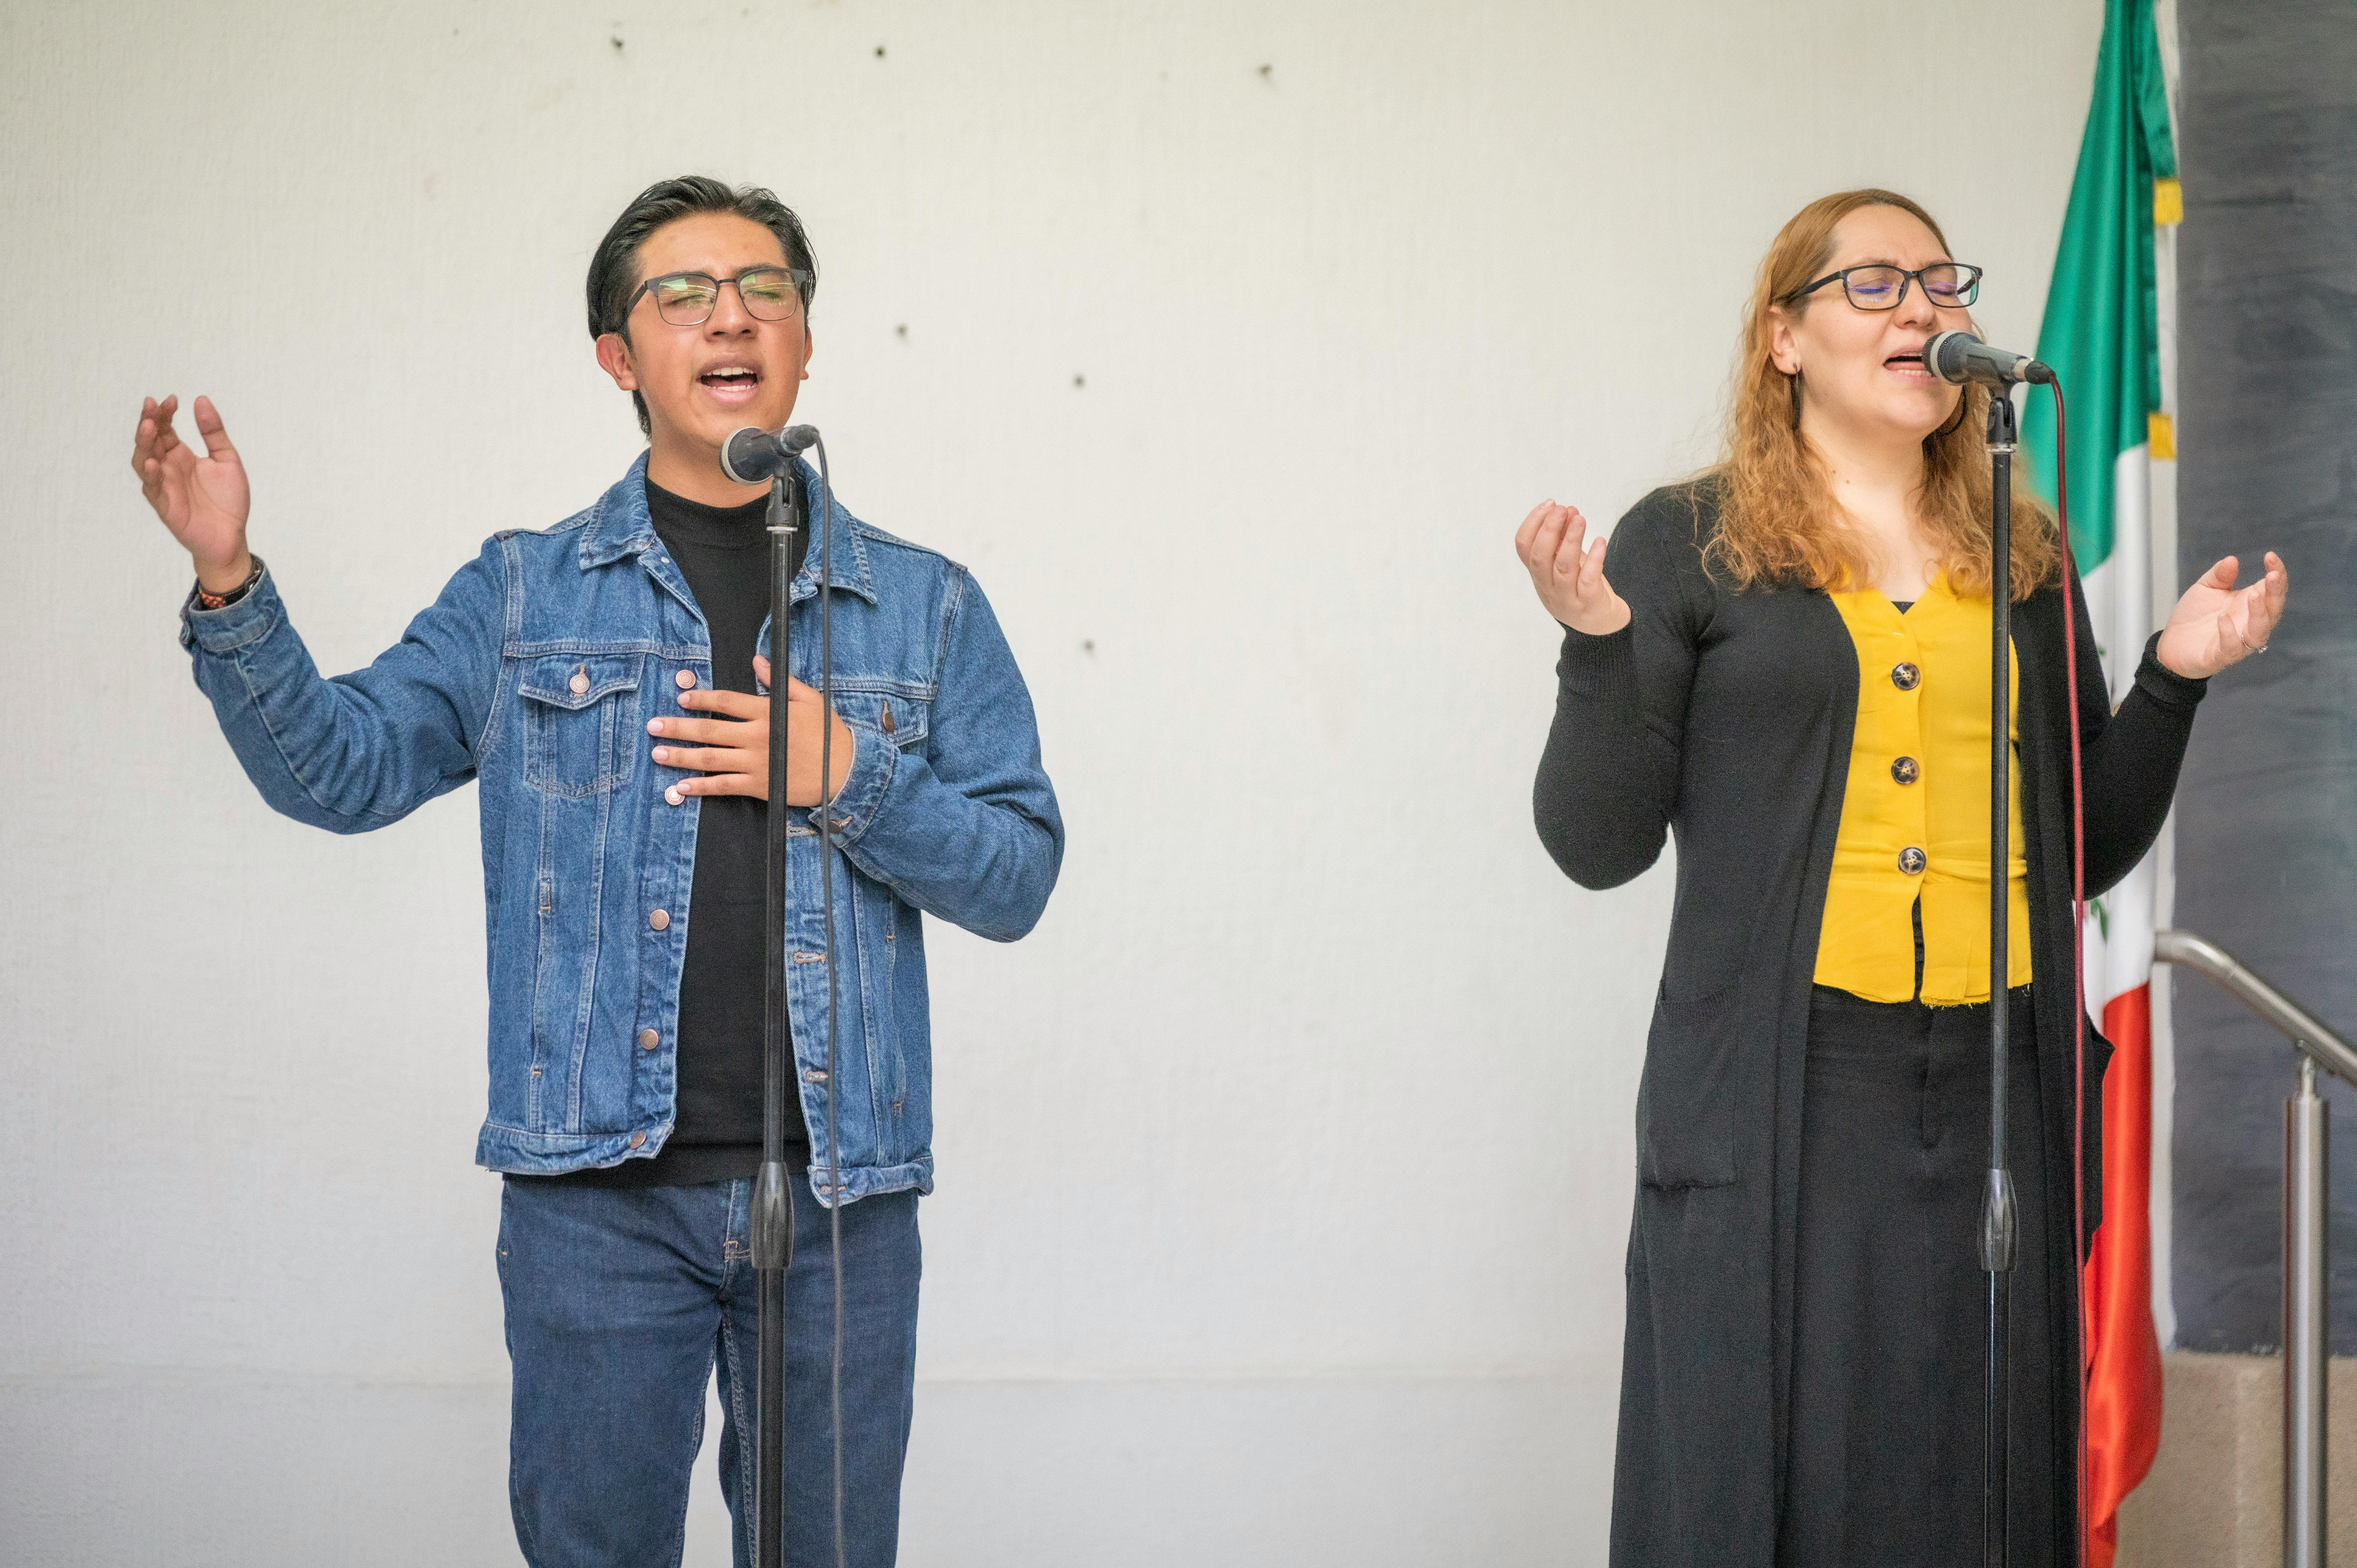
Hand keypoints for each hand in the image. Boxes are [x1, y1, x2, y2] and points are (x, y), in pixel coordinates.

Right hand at [132, 395, 252, 591]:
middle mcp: (167, 467)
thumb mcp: (227, 459)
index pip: (165, 429)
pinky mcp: (165, 505)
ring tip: (149, 427)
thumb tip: (201, 399)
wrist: (232, 536)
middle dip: (149, 422)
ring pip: (143, 461)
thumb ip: (214, 432)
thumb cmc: (228, 500)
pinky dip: (150, 475)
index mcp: (180, 455)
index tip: (172, 399)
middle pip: (149, 440)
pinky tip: (153, 462)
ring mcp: (163, 485)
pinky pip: (152, 489)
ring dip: (144, 444)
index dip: (165, 413)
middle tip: (152, 405)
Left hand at [648, 656, 854, 807]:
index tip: (682, 698)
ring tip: (657, 753)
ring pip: (710, 758)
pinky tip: (681, 786)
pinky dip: (701, 787)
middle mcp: (756, 737)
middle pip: (708, 730)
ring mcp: (755, 763)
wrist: (846, 771)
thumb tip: (757, 661)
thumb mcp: (809, 699)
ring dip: (680, 756)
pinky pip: (723, 785)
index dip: (701, 699)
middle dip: (677, 727)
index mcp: (767, 712)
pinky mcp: (759, 785)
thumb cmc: (828, 734)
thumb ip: (780, 681)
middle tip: (652, 726)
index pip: (725, 702)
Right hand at [1515, 500, 1629, 635]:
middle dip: (1549, 529)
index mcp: (1538, 574)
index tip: (1550, 503)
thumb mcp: (1568, 563)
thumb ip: (1564, 540)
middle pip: (1539, 557)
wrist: (1601, 625)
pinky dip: (1594, 559)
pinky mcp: (1589, 604)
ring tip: (1579, 518)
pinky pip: (1588, 581)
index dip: (1533, 523)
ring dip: (1570, 540)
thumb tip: (1567, 510)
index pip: (1523, 547)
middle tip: (1562, 508)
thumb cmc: (1582, 587)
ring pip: (1563, 568)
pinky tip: (1600, 542)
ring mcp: (1567, 598)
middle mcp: (1547, 587)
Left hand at [2154, 551, 2288, 678]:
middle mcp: (2250, 622)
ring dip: (2259, 613)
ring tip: (2253, 595)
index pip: (2273, 588)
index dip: (2277, 572)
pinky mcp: (2222, 656)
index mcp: (2250, 603)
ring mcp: (2238, 640)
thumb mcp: (2205, 589)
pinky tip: (2222, 618)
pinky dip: (2229, 633)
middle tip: (2272, 574)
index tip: (2270, 555)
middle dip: (2276, 592)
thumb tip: (2232, 560)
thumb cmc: (2194, 615)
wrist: (2171, 644)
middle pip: (2274, 609)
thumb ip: (2219, 576)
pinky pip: (2233, 647)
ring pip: (2260, 631)